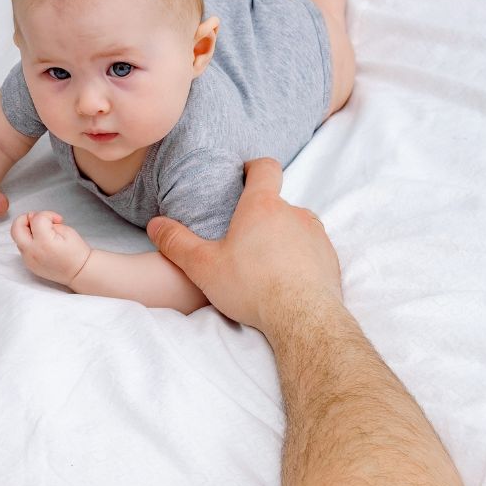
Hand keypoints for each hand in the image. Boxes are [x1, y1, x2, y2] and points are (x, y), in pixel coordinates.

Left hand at [10, 211, 92, 286]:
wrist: (79, 273)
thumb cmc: (76, 253)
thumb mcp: (67, 230)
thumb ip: (49, 222)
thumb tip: (35, 218)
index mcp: (44, 242)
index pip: (36, 219)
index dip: (48, 214)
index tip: (57, 220)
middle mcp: (32, 252)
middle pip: (16, 228)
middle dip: (26, 219)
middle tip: (38, 220)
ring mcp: (28, 260)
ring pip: (17, 238)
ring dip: (27, 230)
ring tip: (42, 232)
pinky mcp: (28, 264)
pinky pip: (22, 247)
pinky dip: (29, 241)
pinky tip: (41, 242)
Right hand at [146, 158, 340, 329]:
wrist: (303, 318)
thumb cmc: (252, 287)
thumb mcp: (203, 266)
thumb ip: (176, 242)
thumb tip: (155, 225)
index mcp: (262, 206)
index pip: (265, 168)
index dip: (254, 168)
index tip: (244, 176)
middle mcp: (293, 213)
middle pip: (277, 203)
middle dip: (260, 217)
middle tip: (242, 240)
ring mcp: (315, 234)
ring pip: (295, 227)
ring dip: (281, 239)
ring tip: (264, 266)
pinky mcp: (329, 258)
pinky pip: (311, 250)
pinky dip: (298, 259)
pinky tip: (285, 281)